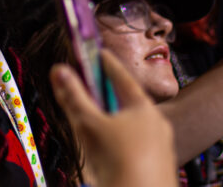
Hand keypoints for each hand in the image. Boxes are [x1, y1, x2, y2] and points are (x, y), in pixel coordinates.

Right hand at [51, 50, 177, 186]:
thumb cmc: (119, 167)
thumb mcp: (89, 127)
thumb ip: (73, 98)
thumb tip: (59, 70)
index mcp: (144, 109)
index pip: (122, 77)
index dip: (107, 64)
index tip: (98, 53)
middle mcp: (158, 125)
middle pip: (129, 104)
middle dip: (109, 99)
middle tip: (92, 93)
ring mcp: (163, 148)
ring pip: (135, 129)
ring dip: (116, 126)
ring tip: (98, 134)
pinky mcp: (162, 169)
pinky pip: (140, 149)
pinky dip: (124, 146)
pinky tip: (112, 158)